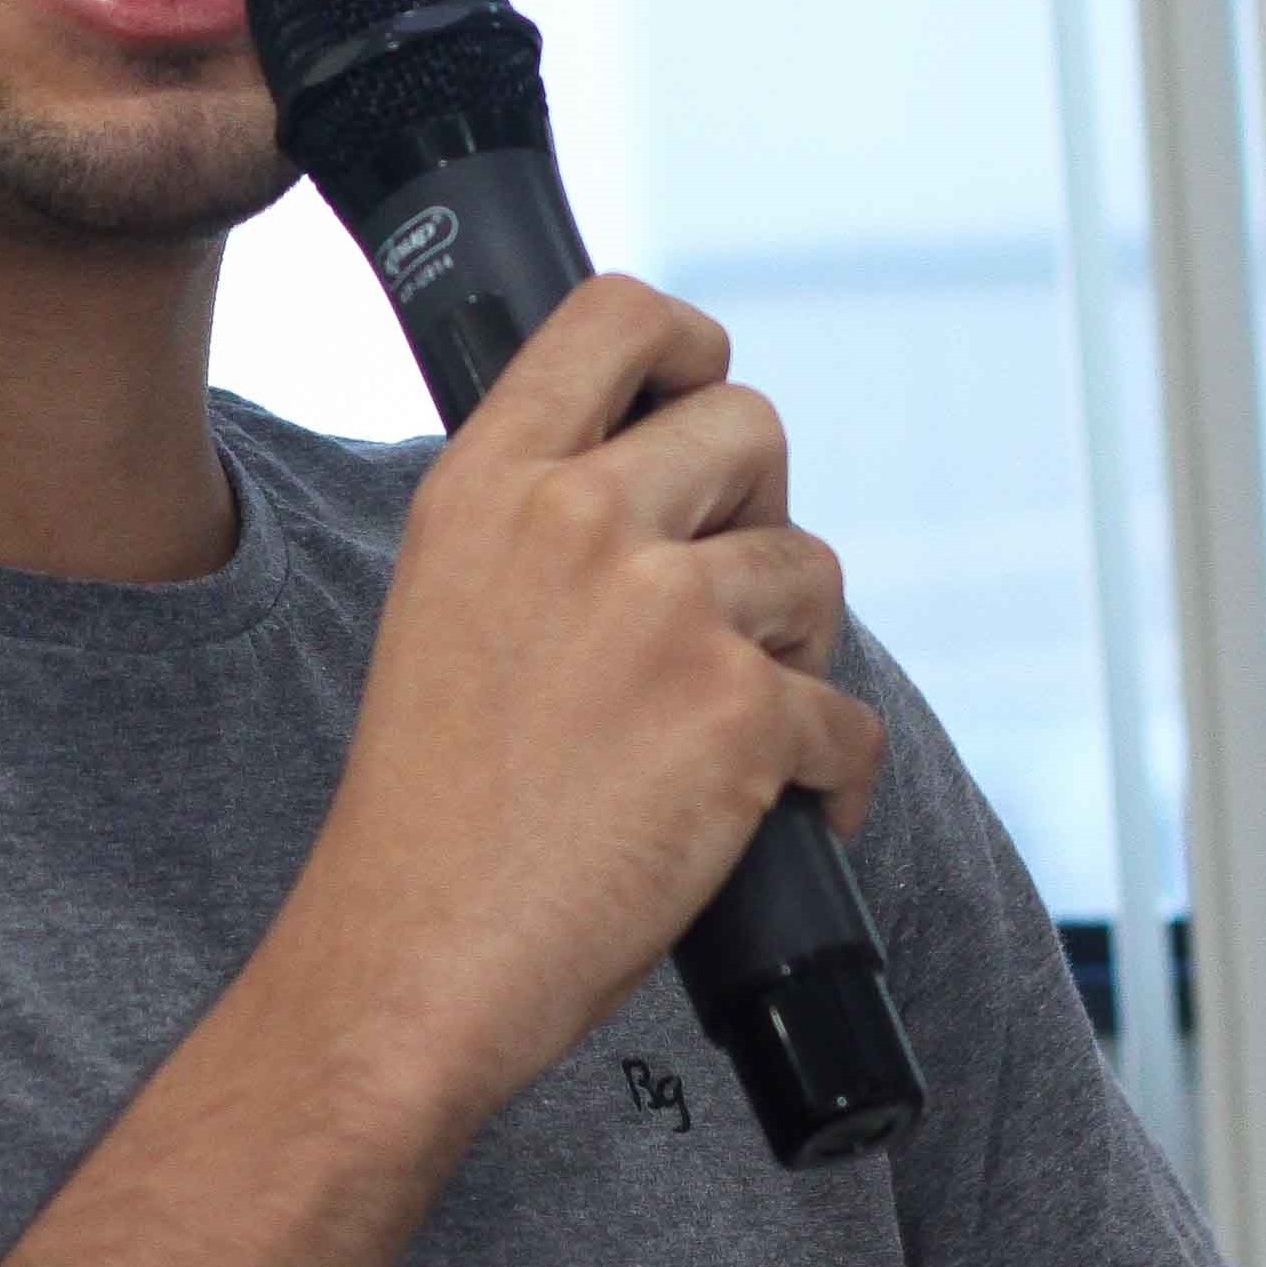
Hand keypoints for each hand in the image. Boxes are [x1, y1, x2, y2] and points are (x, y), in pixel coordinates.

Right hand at [278, 273, 886, 1117]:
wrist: (417, 952)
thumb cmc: (430, 802)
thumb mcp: (445, 597)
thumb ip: (540, 517)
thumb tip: (668, 480)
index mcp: (489, 480)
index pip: (621, 314)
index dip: (689, 346)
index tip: (699, 393)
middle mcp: (578, 518)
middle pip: (751, 427)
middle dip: (758, 511)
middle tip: (719, 600)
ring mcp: (668, 611)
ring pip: (811, 571)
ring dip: (793, 650)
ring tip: (724, 728)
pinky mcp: (742, 715)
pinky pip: (848, 718)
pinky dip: (831, 779)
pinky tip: (780, 816)